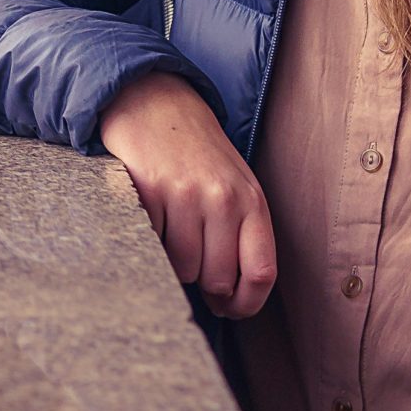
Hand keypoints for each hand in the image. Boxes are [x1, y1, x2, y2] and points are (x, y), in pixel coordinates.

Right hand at [98, 73, 276, 318]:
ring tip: (171, 232)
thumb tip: (230, 298)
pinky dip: (149, 241)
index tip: (229, 309)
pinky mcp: (149, 191)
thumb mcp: (234, 186)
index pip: (261, 273)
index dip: (244, 304)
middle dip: (204, 286)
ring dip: (174, 263)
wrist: (153, 102)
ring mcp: (185, 194)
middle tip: (194, 268)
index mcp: (252, 201)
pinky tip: (151, 216)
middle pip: (217, 279)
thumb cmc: (196, 154)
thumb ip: (241, 234)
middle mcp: (222, 198)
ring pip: (182, 268)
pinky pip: (151, 243)